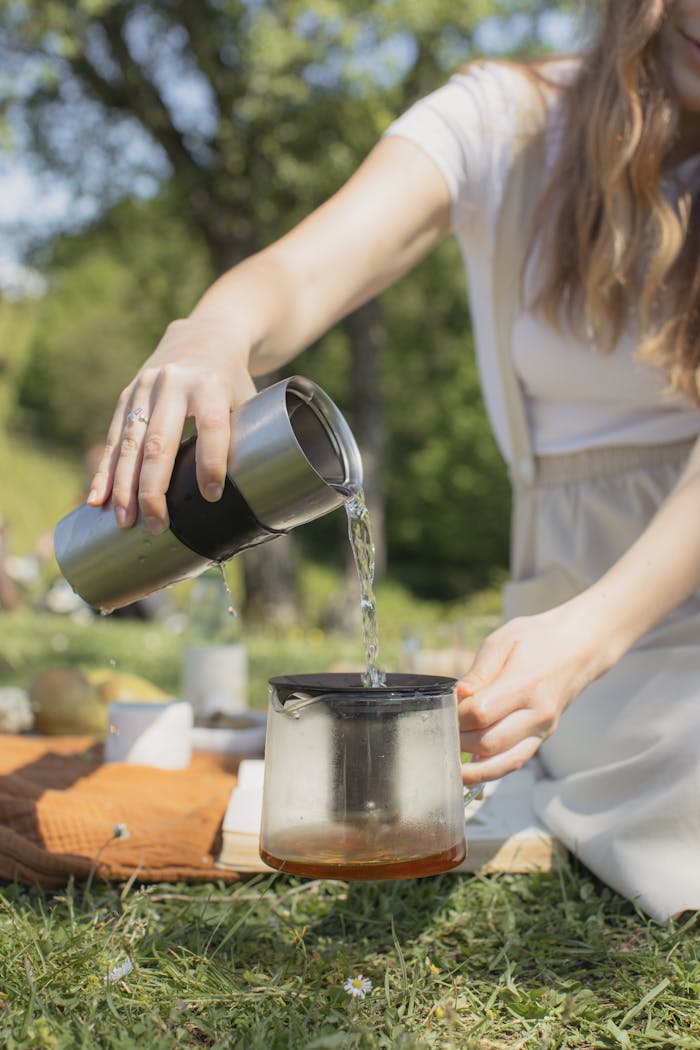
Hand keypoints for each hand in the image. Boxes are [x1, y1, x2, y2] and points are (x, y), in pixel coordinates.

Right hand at [87, 315, 256, 532]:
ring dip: (124, 487)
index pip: (210, 426)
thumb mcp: (247, 400)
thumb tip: (252, 497)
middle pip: (160, 442)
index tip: (211, 496)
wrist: (204, 333)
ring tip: (124, 521)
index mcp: (210, 383)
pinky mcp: (127, 395)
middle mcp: (173, 383)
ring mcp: (145, 388)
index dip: (211, 462)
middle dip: (155, 488)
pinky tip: (97, 498)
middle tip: (157, 525)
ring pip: (131, 443)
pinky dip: (105, 471)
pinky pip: (114, 438)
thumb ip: (245, 438)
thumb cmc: (232, 381)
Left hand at [457, 598, 614, 785]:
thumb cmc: (537, 639)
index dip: (455, 716)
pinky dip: (490, 771)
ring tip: (448, 763)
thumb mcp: (504, 640)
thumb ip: (480, 670)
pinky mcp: (542, 738)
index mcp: (525, 684)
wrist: (579, 648)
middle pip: (488, 742)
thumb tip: (458, 694)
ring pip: (503, 762)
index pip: (481, 713)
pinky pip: (514, 762)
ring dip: (472, 768)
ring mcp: (542, 729)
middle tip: (439, 733)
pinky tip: (469, 770)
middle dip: (459, 741)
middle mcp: (537, 713)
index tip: (441, 710)